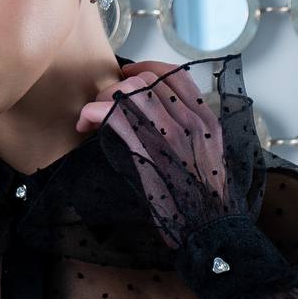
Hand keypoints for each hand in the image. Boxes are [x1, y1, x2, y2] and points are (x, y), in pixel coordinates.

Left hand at [76, 59, 229, 248]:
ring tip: (93, 118)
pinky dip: (94, 113)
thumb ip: (192, 136)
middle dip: (118, 87)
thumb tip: (165, 124)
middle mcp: (191, 122)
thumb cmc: (205, 203)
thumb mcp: (208, 160)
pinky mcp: (149, 152)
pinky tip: (86, 123)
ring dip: (102, 100)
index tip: (128, 74)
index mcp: (207, 121)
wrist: (211, 230)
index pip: (176, 75)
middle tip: (103, 106)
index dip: (147, 69)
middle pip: (147, 80)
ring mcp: (171, 136)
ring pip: (129, 92)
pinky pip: (115, 116)